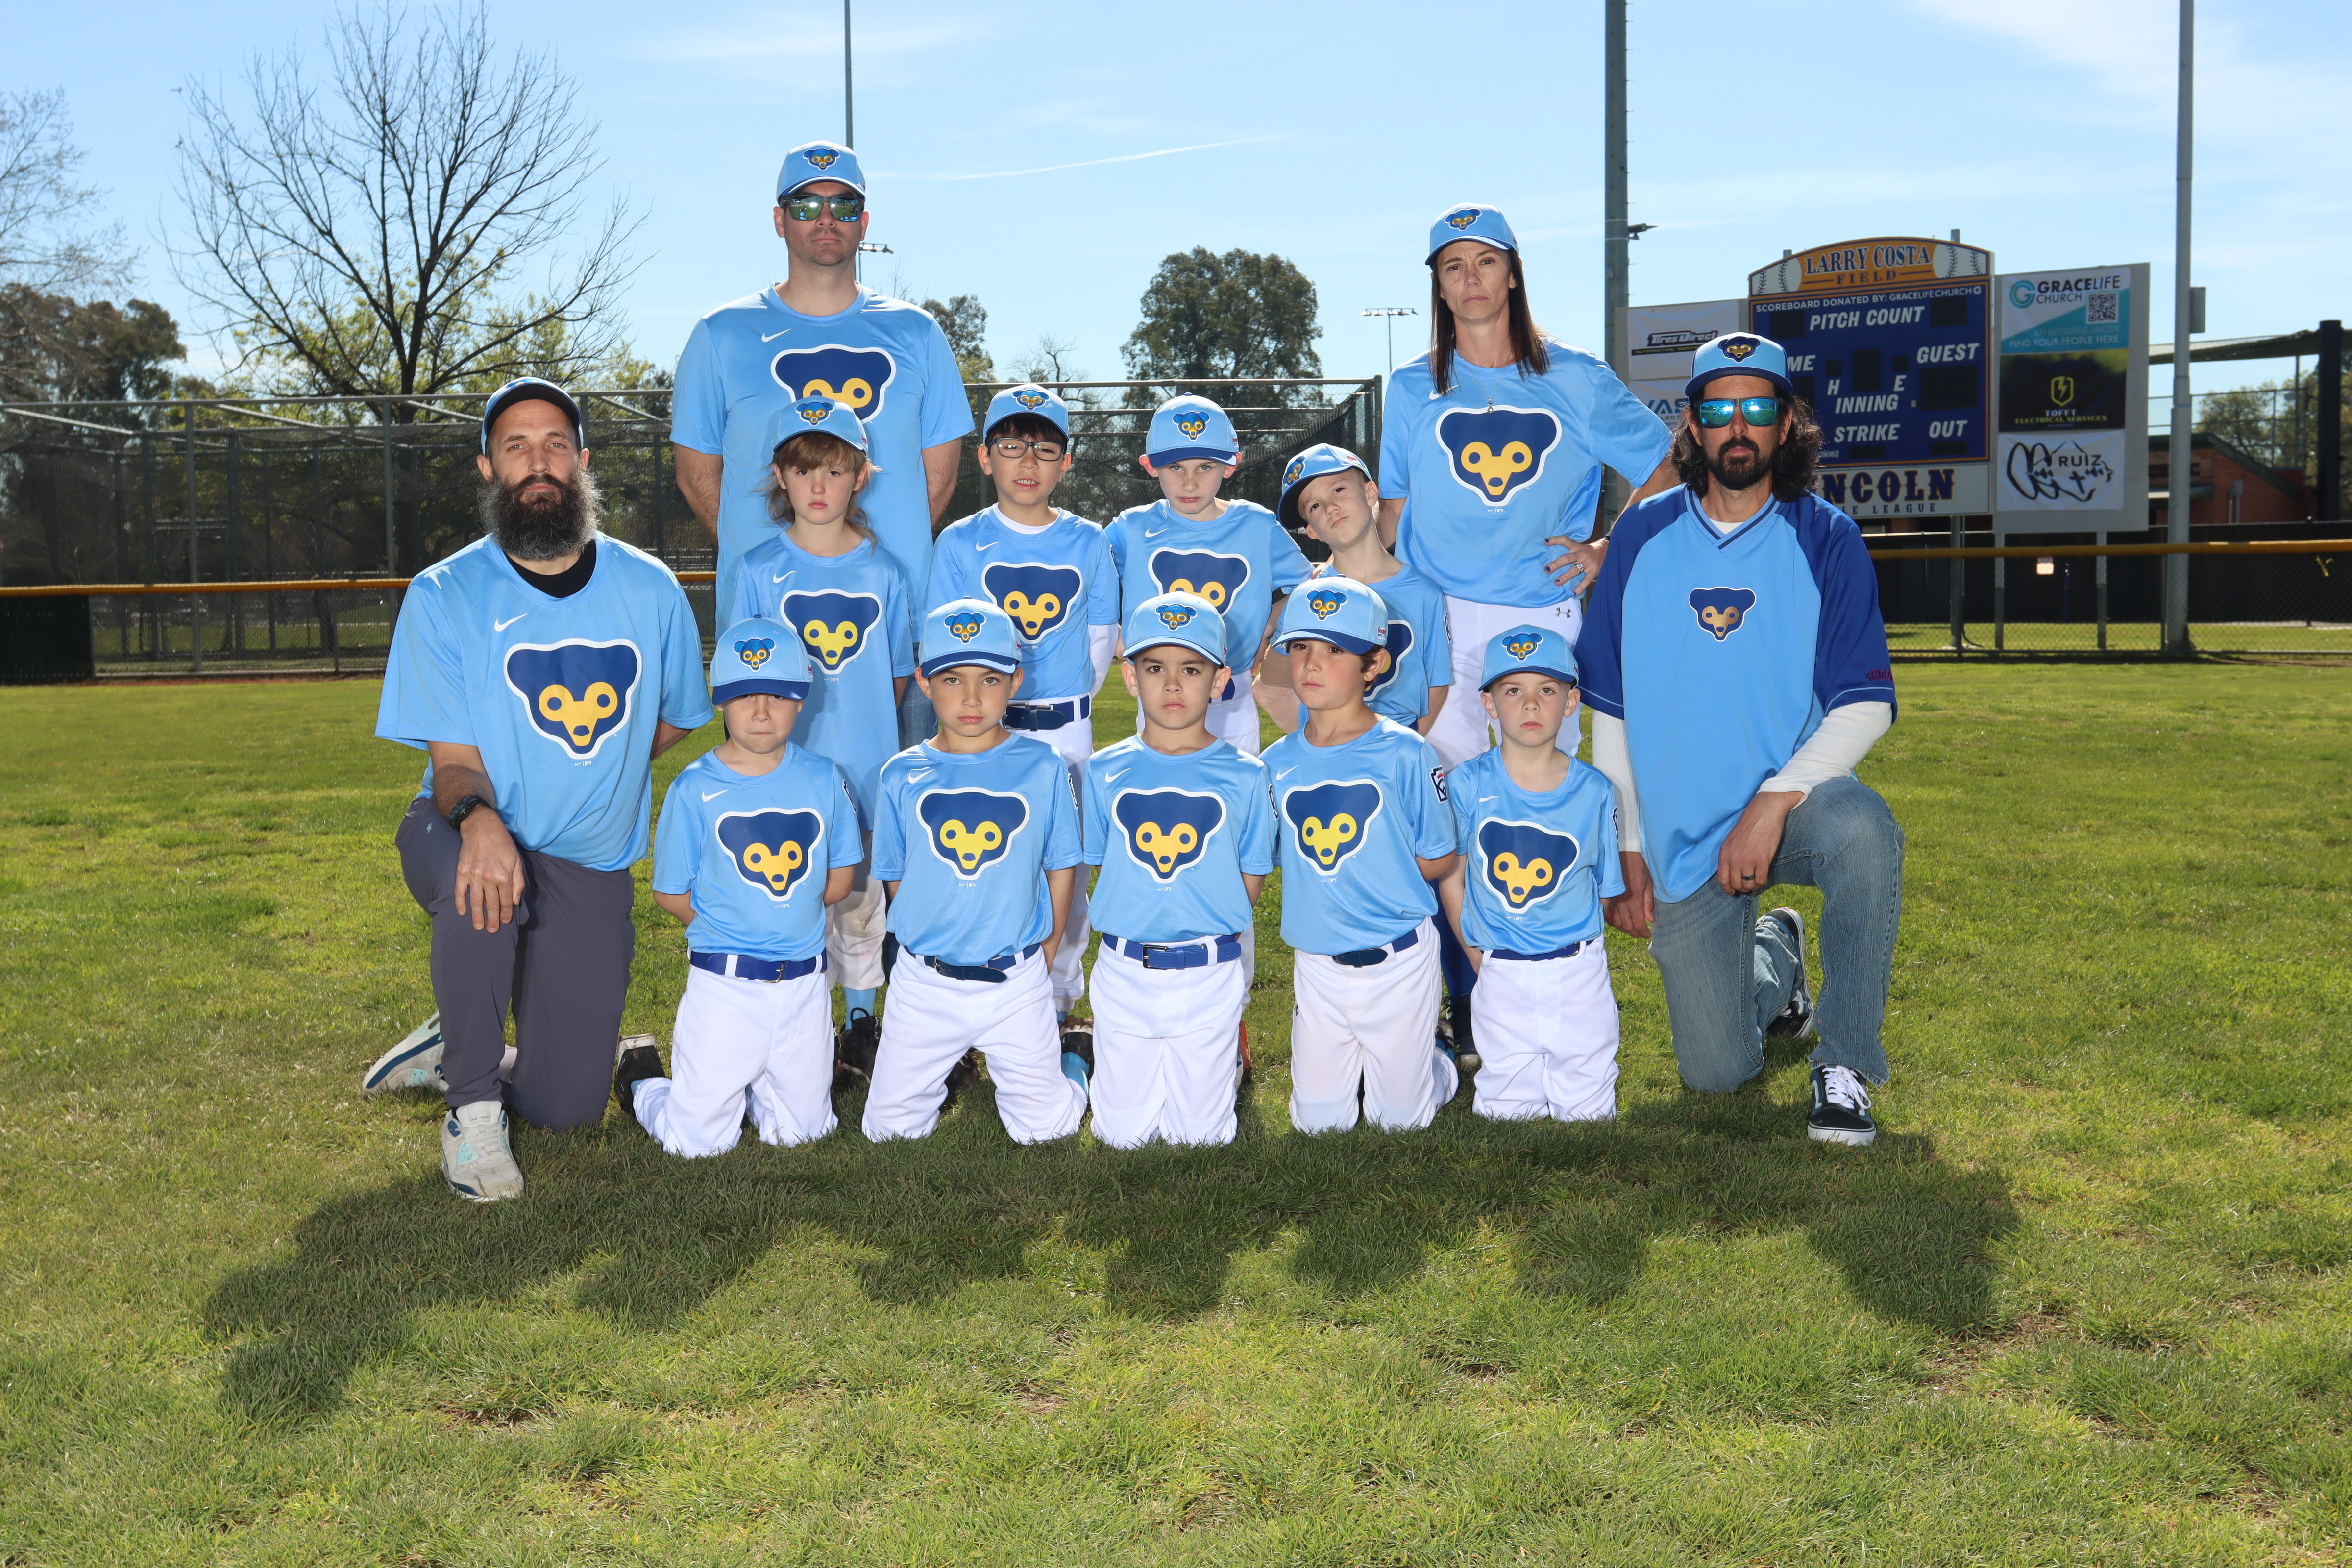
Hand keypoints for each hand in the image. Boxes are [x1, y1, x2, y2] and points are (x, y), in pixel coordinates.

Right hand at [454, 811, 525, 932]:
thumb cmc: (502, 844)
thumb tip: (515, 901)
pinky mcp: (461, 872)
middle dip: (493, 919)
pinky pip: (460, 891)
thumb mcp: (517, 861)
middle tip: (493, 930)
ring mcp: (473, 876)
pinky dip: (460, 903)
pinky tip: (462, 912)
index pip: (506, 901)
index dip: (506, 913)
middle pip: (491, 904)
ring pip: (475, 901)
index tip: (505, 921)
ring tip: (479, 926)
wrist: (482, 828)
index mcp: (503, 876)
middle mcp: (488, 878)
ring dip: (477, 916)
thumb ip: (518, 882)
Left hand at [1543, 534, 1607, 591]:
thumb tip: (1551, 555)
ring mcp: (1587, 564)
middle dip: (1557, 564)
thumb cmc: (1588, 551)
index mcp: (1577, 547)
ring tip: (1557, 582)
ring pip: (1575, 570)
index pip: (1566, 541)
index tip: (1546, 541)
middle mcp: (1581, 555)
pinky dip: (1580, 588)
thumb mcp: (1579, 547)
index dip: (1556, 540)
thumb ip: (1569, 551)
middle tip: (1547, 569)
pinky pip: (1585, 581)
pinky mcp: (1593, 572)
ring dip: (1565, 577)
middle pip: (1567, 558)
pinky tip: (1574, 593)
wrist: (1607, 552)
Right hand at [1604, 850, 1653, 938]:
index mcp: (1634, 901)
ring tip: (1631, 929)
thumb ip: (1649, 904)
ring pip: (1617, 923)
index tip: (1648, 935)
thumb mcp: (1649, 885)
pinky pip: (1608, 916)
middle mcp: (1622, 905)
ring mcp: (1612, 902)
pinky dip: (1614, 922)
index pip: (1638, 924)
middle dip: (1635, 933)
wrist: (1623, 857)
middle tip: (1641, 934)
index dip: (1643, 933)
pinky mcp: (1607, 899)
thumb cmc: (1638, 869)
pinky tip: (1619, 922)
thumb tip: (1651, 920)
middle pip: (1627, 926)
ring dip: (1625, 929)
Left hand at [1716, 790, 1801, 897]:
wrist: (1764, 811)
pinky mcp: (1762, 860)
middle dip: (1742, 888)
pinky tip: (1763, 876)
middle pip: (1736, 884)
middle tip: (1748, 885)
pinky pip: (1761, 880)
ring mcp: (1748, 860)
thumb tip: (1732, 872)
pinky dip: (1762, 881)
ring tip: (1756, 881)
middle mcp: (1733, 859)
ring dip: (1753, 885)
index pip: (1722, 879)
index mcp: (1724, 853)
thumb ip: (1730, 856)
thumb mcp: (1731, 840)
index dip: (1727, 888)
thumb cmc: (1749, 824)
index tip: (1732, 891)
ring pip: (1748, 884)